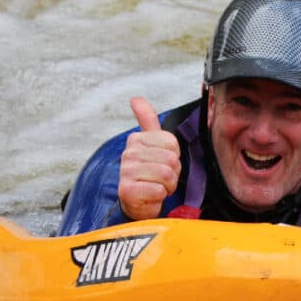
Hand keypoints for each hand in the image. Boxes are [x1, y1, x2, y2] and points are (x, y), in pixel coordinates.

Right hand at [117, 97, 181, 220]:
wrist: (138, 202)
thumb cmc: (150, 173)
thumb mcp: (152, 145)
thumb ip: (147, 121)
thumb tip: (135, 99)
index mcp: (136, 139)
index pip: (172, 143)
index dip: (174, 156)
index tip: (163, 163)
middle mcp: (128, 153)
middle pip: (171, 159)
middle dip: (173, 173)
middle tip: (161, 178)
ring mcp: (126, 172)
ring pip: (166, 175)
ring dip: (167, 186)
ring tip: (157, 187)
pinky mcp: (127, 191)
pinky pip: (158, 190)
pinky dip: (159, 196)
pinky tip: (151, 197)